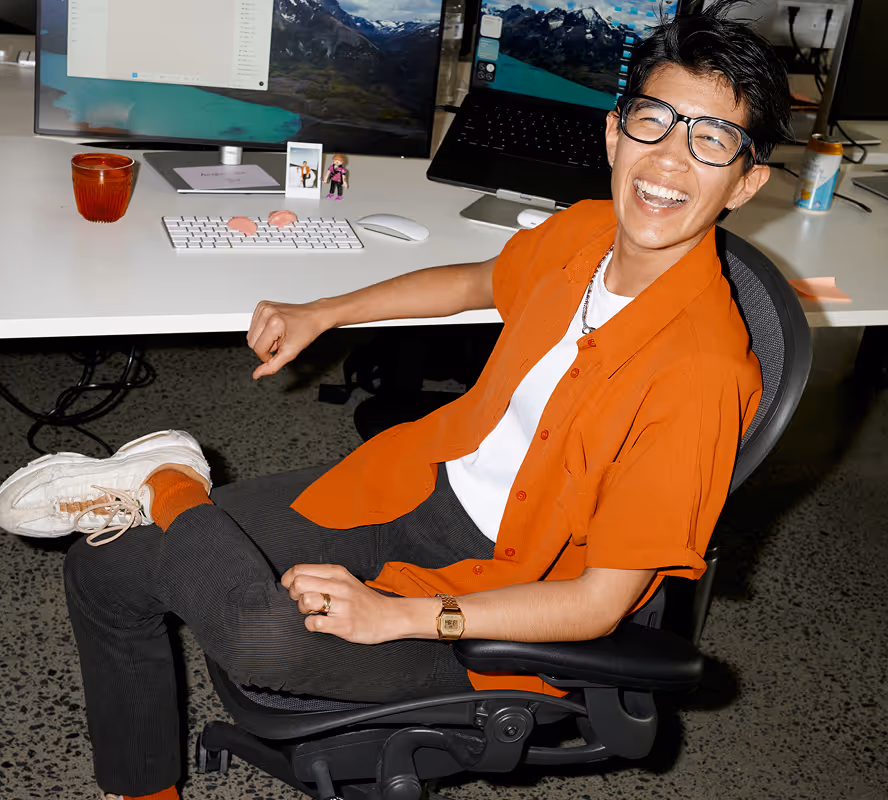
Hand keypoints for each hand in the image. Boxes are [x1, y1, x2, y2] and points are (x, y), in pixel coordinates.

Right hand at [246, 300, 329, 378]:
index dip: (267, 356)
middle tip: (281, 341)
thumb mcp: (291, 352)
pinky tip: (276, 328)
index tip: (279, 351)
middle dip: (266, 346)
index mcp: (273, 323)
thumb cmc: (307, 331)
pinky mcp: (262, 305)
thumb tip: (257, 374)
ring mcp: (264, 307)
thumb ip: (272, 366)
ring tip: (279, 334)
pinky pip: (254, 325)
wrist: (315, 316)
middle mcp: (266, 312)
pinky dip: (263, 330)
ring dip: (264, 338)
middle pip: (251, 341)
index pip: (257, 348)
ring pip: (251, 334)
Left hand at [281, 564, 398, 643]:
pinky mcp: (343, 625)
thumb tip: (294, 579)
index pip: (300, 569)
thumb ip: (322, 577)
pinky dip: (312, 625)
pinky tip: (321, 624)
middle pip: (299, 583)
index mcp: (337, 572)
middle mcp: (339, 586)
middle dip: (294, 595)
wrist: (389, 616)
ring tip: (314, 612)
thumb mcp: (345, 579)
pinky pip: (313, 624)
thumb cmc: (362, 600)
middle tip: (304, 601)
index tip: (293, 587)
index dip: (289, 580)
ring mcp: (342, 605)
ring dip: (303, 610)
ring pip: (305, 601)